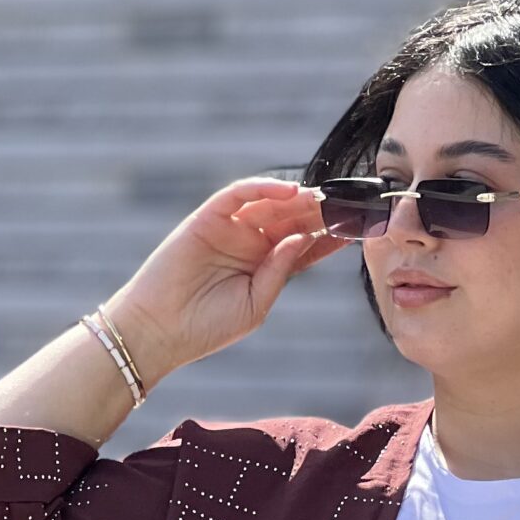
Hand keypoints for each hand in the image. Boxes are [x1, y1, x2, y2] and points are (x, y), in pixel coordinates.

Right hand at [101, 177, 345, 384]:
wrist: (160, 331)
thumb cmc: (207, 327)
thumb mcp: (256, 304)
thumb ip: (280, 271)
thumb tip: (301, 238)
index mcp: (265, 266)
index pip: (304, 245)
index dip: (330, 236)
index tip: (358, 229)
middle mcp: (250, 243)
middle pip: (291, 219)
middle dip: (320, 212)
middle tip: (348, 206)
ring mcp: (229, 229)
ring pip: (269, 204)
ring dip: (298, 199)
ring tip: (324, 199)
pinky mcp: (207, 219)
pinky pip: (236, 195)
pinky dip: (261, 188)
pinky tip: (289, 192)